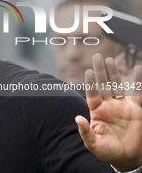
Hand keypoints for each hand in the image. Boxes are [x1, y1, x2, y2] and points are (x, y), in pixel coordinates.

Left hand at [75, 53, 141, 170]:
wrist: (126, 157)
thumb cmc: (107, 151)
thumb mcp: (94, 144)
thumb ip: (85, 132)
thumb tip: (77, 118)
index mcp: (96, 111)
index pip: (92, 94)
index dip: (91, 83)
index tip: (89, 71)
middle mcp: (108, 105)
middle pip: (103, 85)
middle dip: (100, 71)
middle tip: (97, 56)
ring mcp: (121, 106)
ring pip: (117, 86)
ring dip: (114, 73)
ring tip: (110, 59)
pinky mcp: (135, 110)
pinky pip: (137, 93)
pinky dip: (137, 82)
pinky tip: (137, 69)